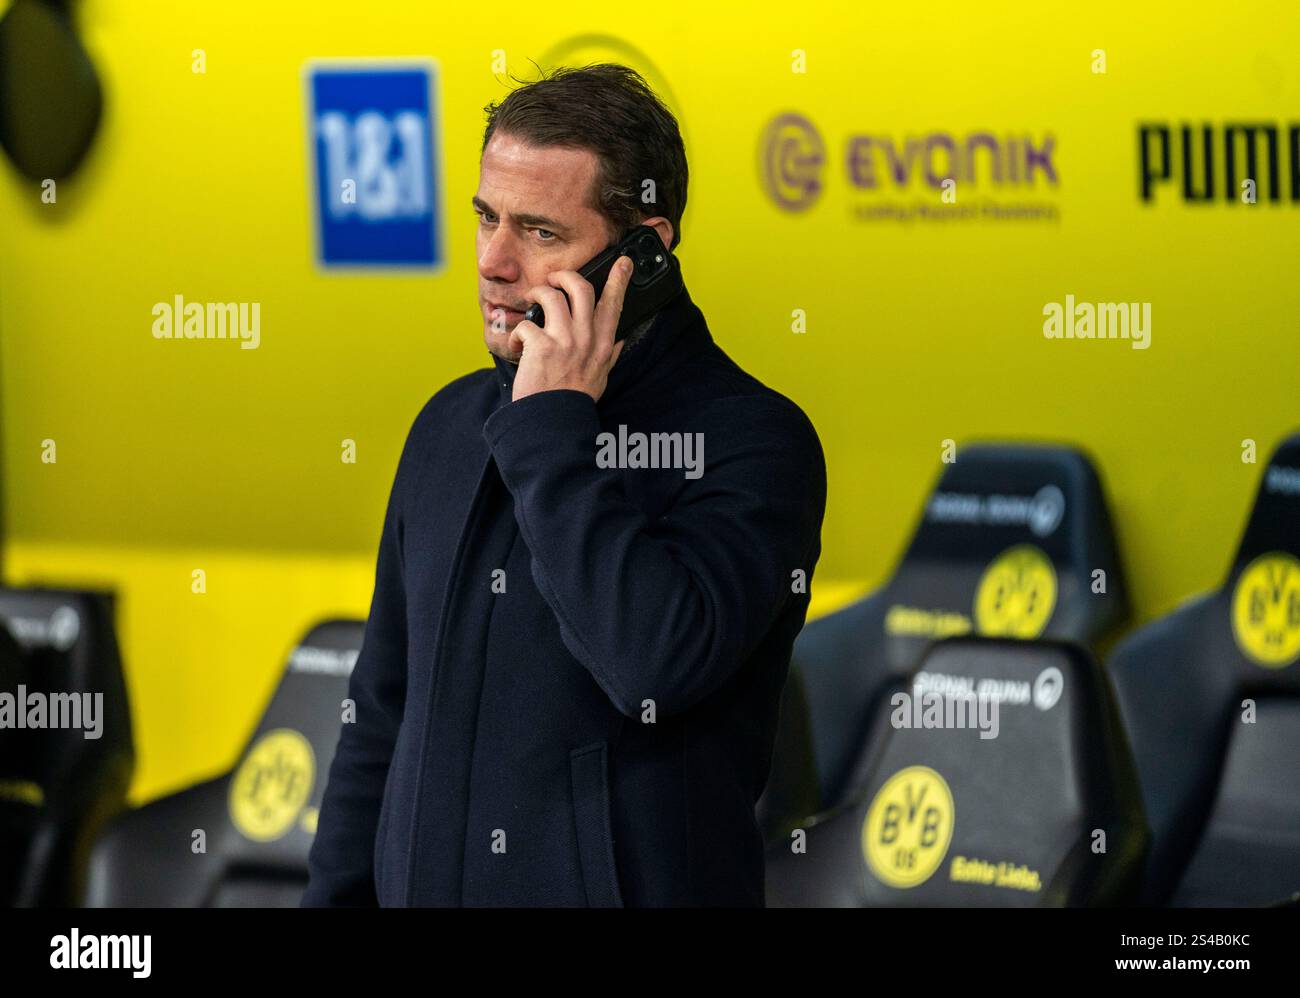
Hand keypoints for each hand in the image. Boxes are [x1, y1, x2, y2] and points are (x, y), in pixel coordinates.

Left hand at [506, 255, 631, 401]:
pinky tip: (519, 346)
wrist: (553, 421)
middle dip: (565, 275)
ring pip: (551, 296)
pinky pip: (525, 325)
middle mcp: (586, 338)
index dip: (619, 279)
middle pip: (581, 288)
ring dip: (537, 294)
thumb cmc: (575, 399)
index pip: (614, 304)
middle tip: (554, 278)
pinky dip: (517, 334)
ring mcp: (564, 341)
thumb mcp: (602, 375)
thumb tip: (619, 336)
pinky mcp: (541, 347)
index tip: (623, 263)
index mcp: (603, 344)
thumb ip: (611, 353)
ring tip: (531, 301)